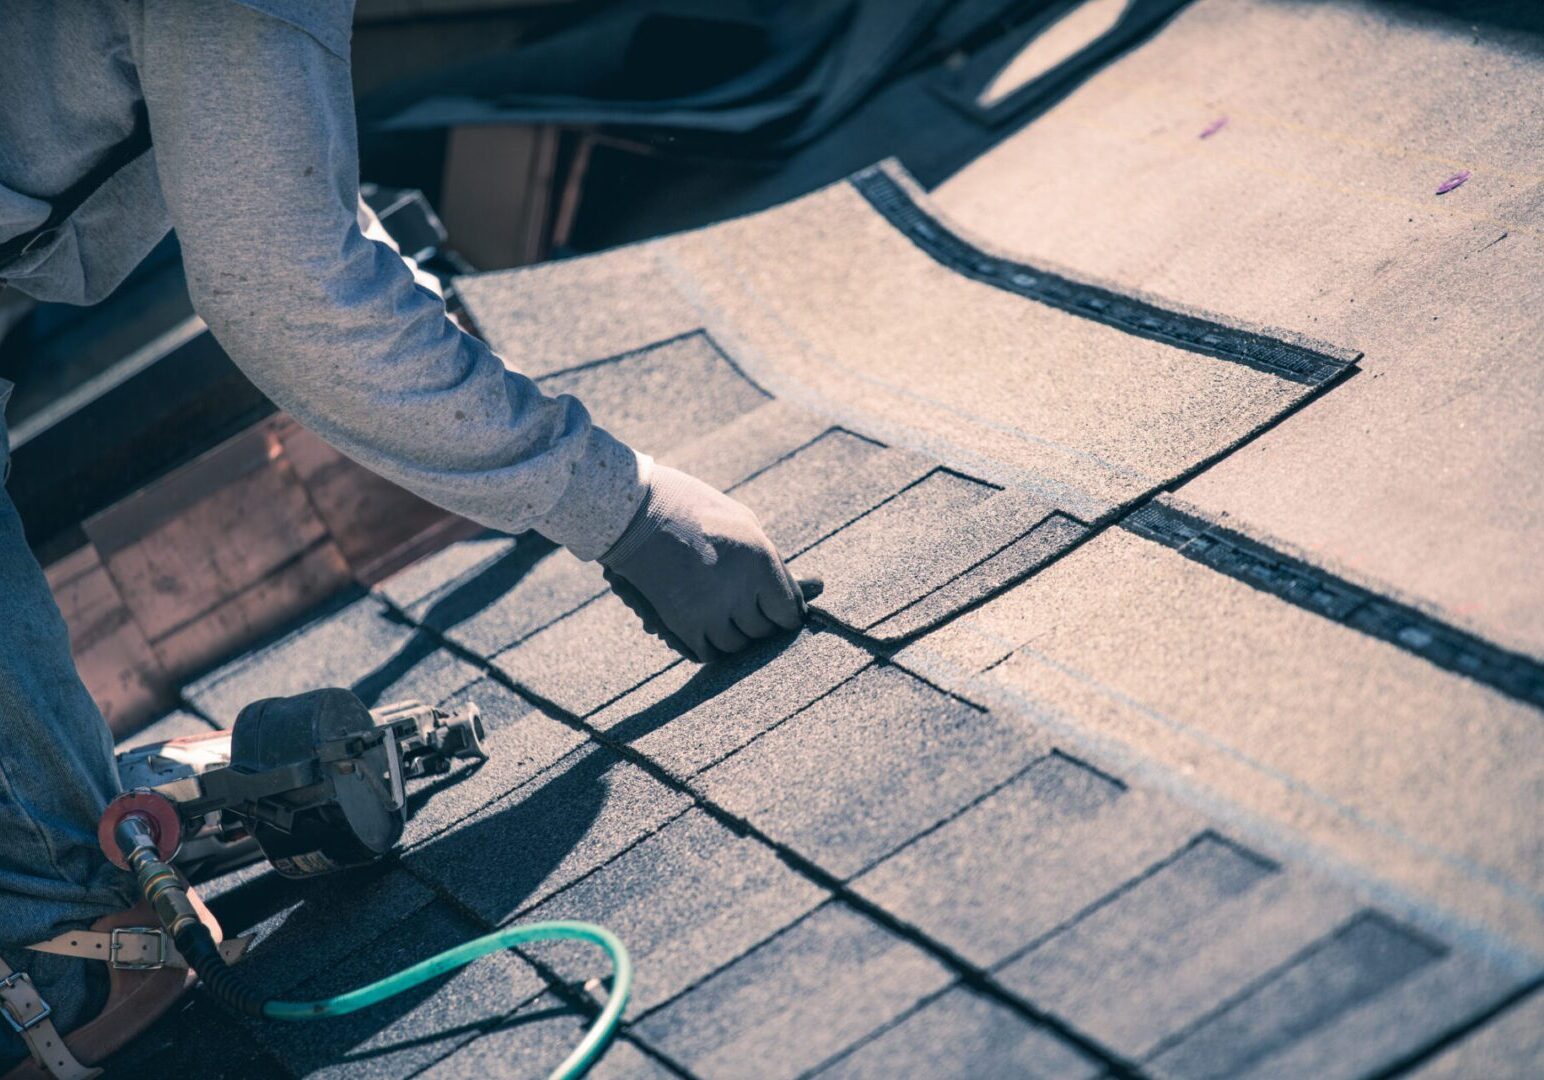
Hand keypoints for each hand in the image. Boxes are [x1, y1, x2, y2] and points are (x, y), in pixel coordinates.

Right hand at [601, 465, 804, 662]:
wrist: (633, 513)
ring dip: (734, 636)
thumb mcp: (743, 522)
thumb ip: (771, 561)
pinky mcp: (683, 625)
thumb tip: (809, 586)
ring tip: (724, 614)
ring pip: (737, 646)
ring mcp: (712, 612)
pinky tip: (706, 627)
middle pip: (764, 632)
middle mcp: (741, 591)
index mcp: (762, 561)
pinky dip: (710, 646)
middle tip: (747, 609)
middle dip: (759, 623)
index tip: (778, 611)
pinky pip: (709, 653)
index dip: (786, 613)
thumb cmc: (694, 509)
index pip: (790, 612)